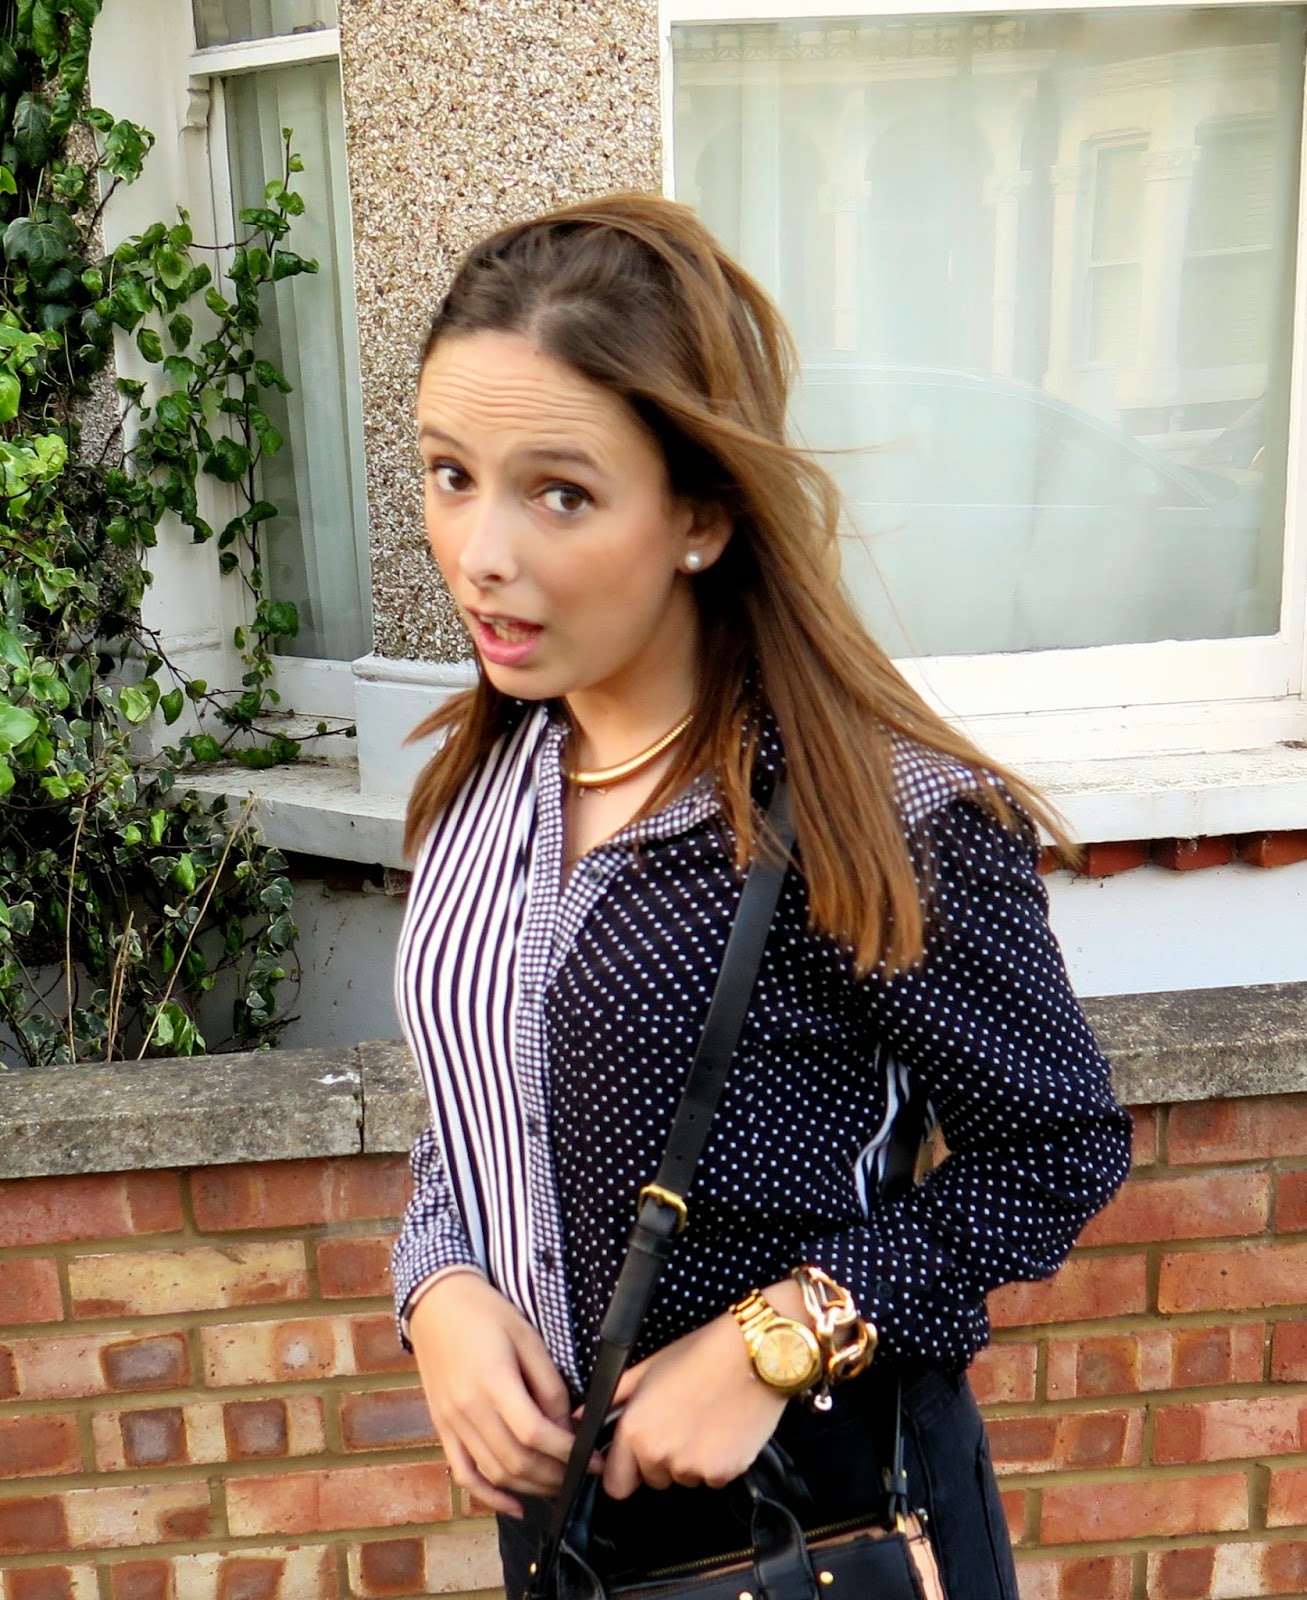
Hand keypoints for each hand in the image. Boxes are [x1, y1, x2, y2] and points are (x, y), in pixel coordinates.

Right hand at [409, 1270, 585, 1517]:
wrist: (436, 1304)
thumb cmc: (486, 1313)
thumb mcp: (527, 1337)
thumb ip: (549, 1384)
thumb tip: (565, 1426)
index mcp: (493, 1380)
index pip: (534, 1433)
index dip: (567, 1452)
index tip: (593, 1459)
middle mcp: (468, 1408)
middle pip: (516, 1460)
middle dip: (555, 1475)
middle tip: (582, 1474)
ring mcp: (451, 1422)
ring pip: (494, 1473)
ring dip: (530, 1487)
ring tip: (559, 1484)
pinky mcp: (442, 1428)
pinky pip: (464, 1474)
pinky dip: (489, 1496)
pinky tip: (514, 1505)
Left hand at [601, 1284, 802, 1498]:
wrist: (750, 1354)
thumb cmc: (697, 1353)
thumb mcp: (647, 1367)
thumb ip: (612, 1396)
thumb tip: (581, 1416)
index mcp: (635, 1431)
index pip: (616, 1485)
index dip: (625, 1470)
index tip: (637, 1455)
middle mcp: (661, 1456)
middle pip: (653, 1480)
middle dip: (661, 1461)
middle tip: (679, 1424)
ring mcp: (694, 1468)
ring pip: (684, 1479)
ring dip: (689, 1461)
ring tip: (703, 1421)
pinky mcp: (725, 1473)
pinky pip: (712, 1478)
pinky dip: (717, 1462)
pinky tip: (723, 1430)